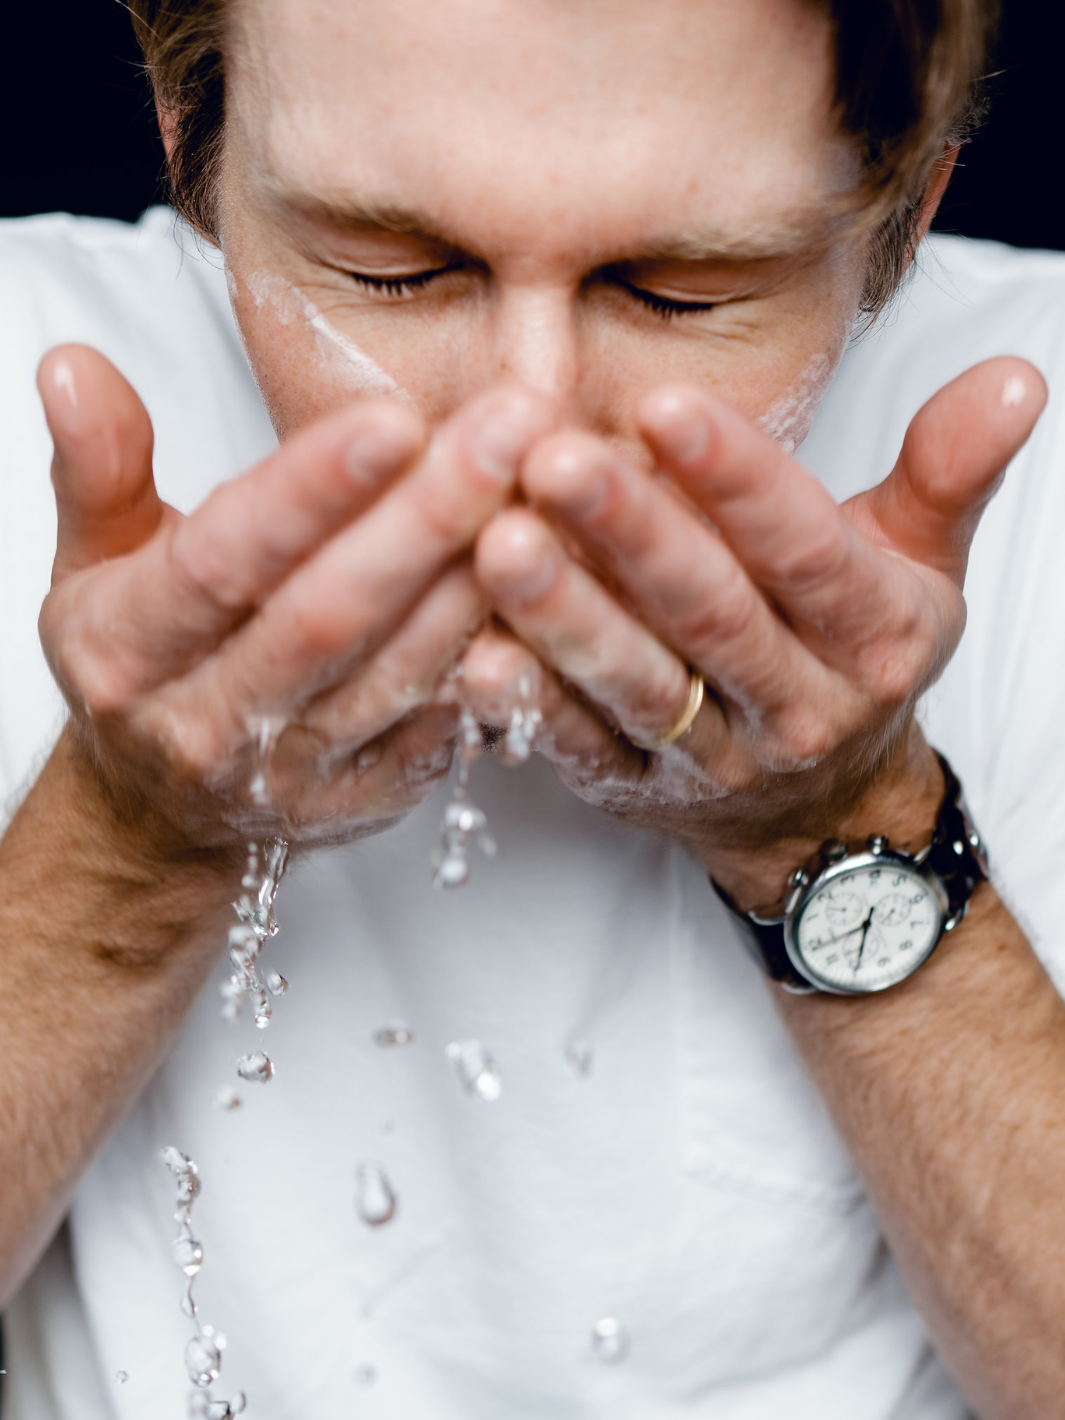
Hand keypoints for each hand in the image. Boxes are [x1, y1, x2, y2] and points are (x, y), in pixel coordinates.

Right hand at [37, 345, 550, 854]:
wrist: (161, 814)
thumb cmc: (141, 666)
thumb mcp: (90, 567)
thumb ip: (97, 468)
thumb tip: (71, 364)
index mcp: (129, 648)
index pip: (224, 560)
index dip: (308, 492)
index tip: (392, 418)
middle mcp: (207, 719)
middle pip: (328, 616)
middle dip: (426, 518)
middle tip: (511, 427)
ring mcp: (292, 770)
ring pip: (398, 676)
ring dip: (475, 586)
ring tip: (543, 494)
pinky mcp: (364, 797)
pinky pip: (441, 729)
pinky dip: (497, 663)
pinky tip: (548, 589)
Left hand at [461, 358, 1044, 903]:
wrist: (821, 816)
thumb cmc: (857, 659)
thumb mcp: (921, 570)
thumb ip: (948, 475)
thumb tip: (1019, 374)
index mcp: (872, 633)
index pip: (806, 550)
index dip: (740, 483)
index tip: (666, 410)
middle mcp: (798, 701)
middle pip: (712, 611)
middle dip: (632, 533)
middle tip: (552, 456)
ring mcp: (715, 755)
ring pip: (641, 682)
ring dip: (566, 614)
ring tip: (497, 540)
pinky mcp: (639, 788)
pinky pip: (583, 749)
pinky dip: (529, 706)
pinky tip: (471, 654)